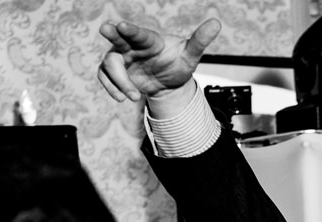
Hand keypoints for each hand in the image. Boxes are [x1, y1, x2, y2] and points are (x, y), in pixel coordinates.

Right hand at [97, 19, 220, 101]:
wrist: (170, 83)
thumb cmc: (178, 64)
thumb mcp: (190, 56)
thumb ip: (199, 41)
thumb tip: (216, 23)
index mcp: (149, 40)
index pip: (139, 33)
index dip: (130, 30)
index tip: (122, 25)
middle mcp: (132, 46)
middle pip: (117, 38)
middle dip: (111, 32)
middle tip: (105, 28)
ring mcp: (122, 58)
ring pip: (110, 63)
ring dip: (119, 80)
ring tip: (134, 96)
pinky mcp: (116, 72)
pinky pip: (104, 77)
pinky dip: (110, 87)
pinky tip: (122, 98)